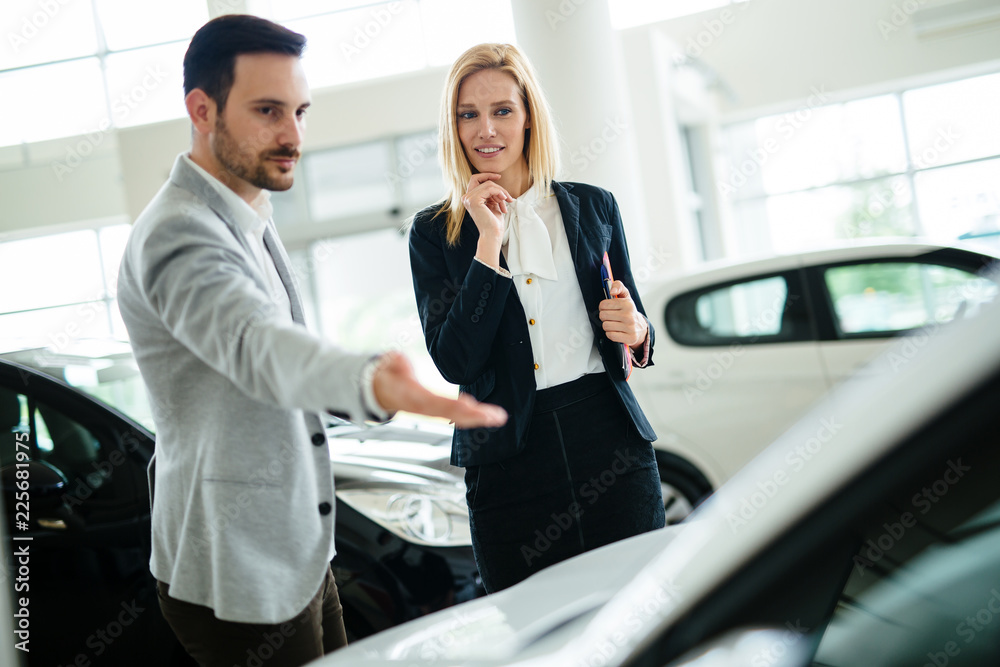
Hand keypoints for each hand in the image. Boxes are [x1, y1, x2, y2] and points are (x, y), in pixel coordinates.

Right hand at [371, 351, 507, 427]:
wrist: (377, 388)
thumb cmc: (385, 373)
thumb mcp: (386, 364)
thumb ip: (393, 362)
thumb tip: (397, 360)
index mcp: (410, 395)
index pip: (434, 402)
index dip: (453, 406)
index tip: (472, 405)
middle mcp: (421, 406)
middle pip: (450, 414)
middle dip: (474, 416)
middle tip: (496, 416)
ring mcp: (428, 410)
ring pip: (455, 417)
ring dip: (477, 418)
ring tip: (498, 417)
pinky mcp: (434, 409)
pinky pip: (454, 414)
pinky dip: (471, 416)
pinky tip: (487, 416)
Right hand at [462, 173, 512, 269]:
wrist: (493, 234)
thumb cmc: (493, 222)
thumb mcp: (492, 203)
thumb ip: (491, 193)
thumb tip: (495, 181)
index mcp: (469, 198)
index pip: (475, 179)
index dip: (486, 175)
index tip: (499, 176)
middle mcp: (466, 197)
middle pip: (484, 182)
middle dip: (499, 188)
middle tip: (508, 198)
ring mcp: (468, 198)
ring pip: (488, 184)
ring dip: (501, 192)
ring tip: (507, 202)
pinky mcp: (474, 200)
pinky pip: (489, 188)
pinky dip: (499, 192)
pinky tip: (503, 200)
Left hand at [599, 281, 647, 349]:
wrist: (640, 328)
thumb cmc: (630, 311)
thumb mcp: (625, 296)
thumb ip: (618, 286)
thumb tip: (612, 290)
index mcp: (627, 304)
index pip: (603, 304)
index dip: (603, 307)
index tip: (608, 308)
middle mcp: (629, 315)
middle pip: (603, 315)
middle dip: (605, 316)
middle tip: (611, 316)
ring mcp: (629, 327)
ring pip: (605, 326)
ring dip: (608, 325)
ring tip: (614, 323)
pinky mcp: (629, 338)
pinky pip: (610, 335)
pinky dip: (611, 333)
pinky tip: (616, 331)